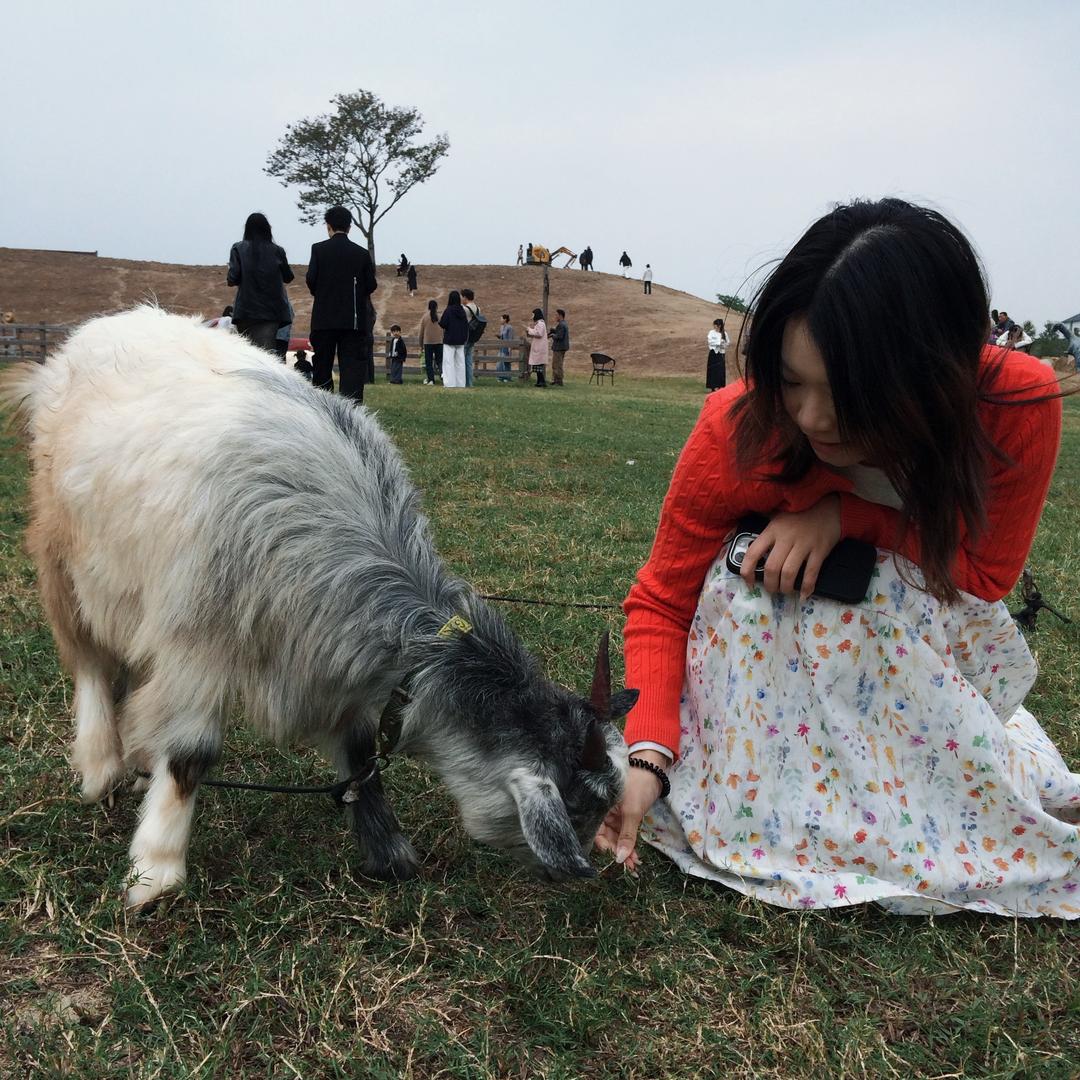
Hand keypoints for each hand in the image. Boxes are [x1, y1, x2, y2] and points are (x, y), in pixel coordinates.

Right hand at [594, 749, 667, 872]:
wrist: (654, 770)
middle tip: (628, 866)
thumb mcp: (632, 812)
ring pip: (615, 838)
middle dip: (616, 852)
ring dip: (624, 851)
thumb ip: (626, 836)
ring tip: (634, 864)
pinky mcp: (624, 816)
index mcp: (598, 807)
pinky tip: (635, 856)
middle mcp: (603, 812)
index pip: (594, 831)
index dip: (603, 846)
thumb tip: (620, 859)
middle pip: (605, 837)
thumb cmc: (639, 786)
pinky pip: (624, 833)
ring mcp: (614, 814)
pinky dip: (629, 844)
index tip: (614, 858)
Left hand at [741, 494, 840, 598]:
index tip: (749, 583)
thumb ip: (764, 530)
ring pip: (789, 572)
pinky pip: (811, 573)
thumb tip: (747, 544)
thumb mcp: (777, 517)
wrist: (828, 507)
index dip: (747, 571)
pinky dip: (807, 587)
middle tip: (772, 590)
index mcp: (772, 530)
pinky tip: (804, 595)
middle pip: (772, 568)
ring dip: (786, 587)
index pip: (753, 553)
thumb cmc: (799, 514)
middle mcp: (786, 537)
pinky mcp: (819, 550)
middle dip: (770, 584)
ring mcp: (804, 544)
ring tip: (785, 591)